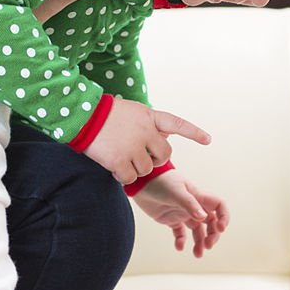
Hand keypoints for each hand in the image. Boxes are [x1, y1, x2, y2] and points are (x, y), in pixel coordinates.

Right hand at [84, 96, 210, 183]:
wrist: (82, 116)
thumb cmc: (104, 114)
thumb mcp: (132, 111)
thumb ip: (148, 124)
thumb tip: (163, 137)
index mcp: (149, 117)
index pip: (177, 124)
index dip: (193, 133)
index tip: (208, 140)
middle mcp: (145, 132)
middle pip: (165, 155)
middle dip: (156, 161)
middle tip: (140, 158)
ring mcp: (133, 147)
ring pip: (147, 169)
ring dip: (136, 169)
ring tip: (121, 157)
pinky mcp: (119, 160)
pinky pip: (130, 178)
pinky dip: (123, 177)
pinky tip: (114, 168)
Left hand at [134, 169, 229, 257]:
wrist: (141, 181)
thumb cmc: (159, 181)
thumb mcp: (175, 191)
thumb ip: (189, 204)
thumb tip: (203, 217)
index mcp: (198, 196)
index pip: (218, 206)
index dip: (223, 217)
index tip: (220, 229)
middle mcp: (193, 206)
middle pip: (210, 222)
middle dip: (212, 235)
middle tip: (207, 246)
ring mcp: (182, 213)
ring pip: (197, 230)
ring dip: (199, 242)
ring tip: (197, 254)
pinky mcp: (171, 220)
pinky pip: (180, 233)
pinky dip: (181, 241)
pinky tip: (179, 247)